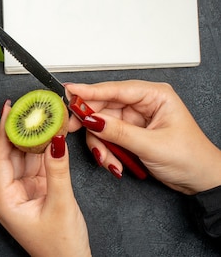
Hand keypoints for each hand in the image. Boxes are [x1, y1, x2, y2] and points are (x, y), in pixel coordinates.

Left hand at [0, 100, 90, 256]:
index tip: (8, 111)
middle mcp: (10, 194)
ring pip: (25, 158)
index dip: (3, 132)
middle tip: (27, 108)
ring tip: (40, 116)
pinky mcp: (37, 192)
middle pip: (11, 155)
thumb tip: (55, 141)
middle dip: (20, 131)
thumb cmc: (60, 247)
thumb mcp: (60, 204)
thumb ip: (58, 170)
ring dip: (34, 138)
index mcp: (5, 200)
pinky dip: (44, 151)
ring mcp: (23, 192)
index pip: (0, 158)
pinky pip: (37, 165)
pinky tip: (50, 135)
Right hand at [66, 80, 220, 194]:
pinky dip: (106, 151)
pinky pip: (106, 137)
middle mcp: (142, 104)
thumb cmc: (191, 158)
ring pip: (101, 124)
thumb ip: (119, 132)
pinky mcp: (128, 133)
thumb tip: (92, 119)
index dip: (90, 91)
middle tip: (72, 129)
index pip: (116, 89)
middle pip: (103, 107)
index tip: (69, 92)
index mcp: (154, 95)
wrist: (201, 181)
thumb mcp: (152, 145)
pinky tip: (113, 162)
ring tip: (109, 160)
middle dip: (91, 123)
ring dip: (100, 144)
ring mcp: (134, 119)